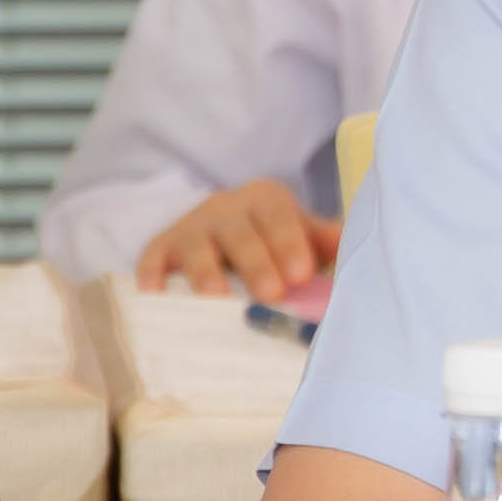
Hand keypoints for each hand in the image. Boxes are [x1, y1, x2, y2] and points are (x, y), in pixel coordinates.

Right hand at [136, 178, 339, 300]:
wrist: (224, 231)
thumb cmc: (273, 241)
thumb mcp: (302, 234)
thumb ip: (323, 240)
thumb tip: (348, 245)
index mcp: (265, 200)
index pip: (279, 217)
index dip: (289, 243)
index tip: (301, 274)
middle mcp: (225, 208)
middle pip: (239, 233)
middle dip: (256, 263)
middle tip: (271, 293)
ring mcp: (189, 227)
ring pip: (196, 247)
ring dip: (206, 273)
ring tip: (217, 300)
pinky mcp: (160, 249)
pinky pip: (152, 260)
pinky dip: (152, 278)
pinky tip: (157, 299)